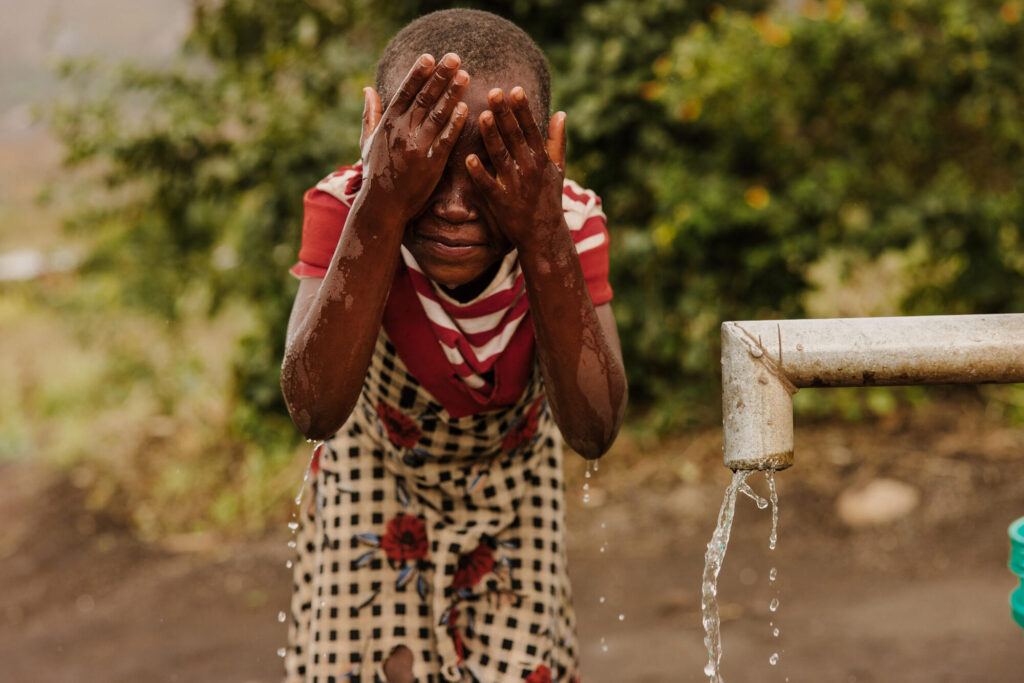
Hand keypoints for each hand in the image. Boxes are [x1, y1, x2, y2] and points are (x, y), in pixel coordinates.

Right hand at [359, 53, 469, 222]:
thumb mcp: (367, 142)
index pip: (405, 92)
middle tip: (455, 57)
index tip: (430, 57)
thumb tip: (367, 89)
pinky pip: (445, 140)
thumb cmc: (376, 173)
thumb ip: (370, 114)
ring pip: (437, 115)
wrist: (382, 207)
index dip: (418, 74)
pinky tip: (465, 109)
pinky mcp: (431, 164)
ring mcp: (417, 147)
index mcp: (388, 123)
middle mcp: (402, 132)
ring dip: (452, 93)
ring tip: (465, 75)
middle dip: (440, 76)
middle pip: (424, 98)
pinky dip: (454, 124)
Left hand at [464, 87, 567, 249]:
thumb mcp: (558, 169)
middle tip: (493, 92)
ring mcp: (516, 186)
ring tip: (481, 116)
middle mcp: (530, 170)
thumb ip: (557, 141)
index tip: (515, 90)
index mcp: (542, 160)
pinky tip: (469, 158)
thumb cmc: (549, 199)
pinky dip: (480, 173)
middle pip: (515, 138)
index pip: (531, 130)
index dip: (523, 110)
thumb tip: (561, 113)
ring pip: (501, 157)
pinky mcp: (502, 203)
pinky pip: (489, 185)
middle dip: (505, 115)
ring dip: (492, 137)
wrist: (544, 235)